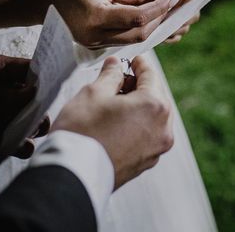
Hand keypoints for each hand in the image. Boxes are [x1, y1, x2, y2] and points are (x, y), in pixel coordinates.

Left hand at [0, 55, 49, 158]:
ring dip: (33, 126)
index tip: (57, 83)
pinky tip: (21, 146)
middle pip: (30, 96)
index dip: (43, 76)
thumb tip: (41, 94)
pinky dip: (22, 145)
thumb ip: (13, 95)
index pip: (27, 70)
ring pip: (26, 119)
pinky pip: (15, 140)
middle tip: (41, 116)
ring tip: (32, 131)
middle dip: (39, 106)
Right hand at [46, 0, 180, 47]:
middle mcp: (95, 36)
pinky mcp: (94, 47)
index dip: (158, 9)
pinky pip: (123, 41)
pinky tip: (143, 18)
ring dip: (150, 26)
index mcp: (97, 17)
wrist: (45, 1)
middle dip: (157, 20)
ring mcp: (94, 44)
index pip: (138, 18)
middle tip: (167, 4)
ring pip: (133, 41)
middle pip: (139, 35)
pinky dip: (136, 30)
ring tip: (158, 9)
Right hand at [50, 56, 173, 188]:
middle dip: (139, 85)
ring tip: (114, 101)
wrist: (72, 175)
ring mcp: (155, 149)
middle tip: (119, 78)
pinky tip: (116, 121)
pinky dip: (136, 124)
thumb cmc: (82, 131)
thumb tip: (116, 65)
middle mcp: (162, 129)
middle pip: (155, 97)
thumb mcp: (93, 93)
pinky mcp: (145, 163)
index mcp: (154, 106)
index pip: (151, 76)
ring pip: (152, 118)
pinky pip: (146, 135)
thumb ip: (110, 75)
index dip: (140, 64)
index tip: (133, 59)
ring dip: (138, 105)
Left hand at [121, 0, 198, 42]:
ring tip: (154, 35)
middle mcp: (184, 2)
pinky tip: (150, 34)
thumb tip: (159, 21)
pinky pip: (167, 30)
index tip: (168, 25)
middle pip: (186, 24)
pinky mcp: (164, 15)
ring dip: (167, 34)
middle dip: (173, 30)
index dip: (182, 21)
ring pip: (177, 30)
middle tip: (159, 33)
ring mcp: (175, 9)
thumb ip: (157, 2)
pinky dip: (160, 33)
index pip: (192, 12)